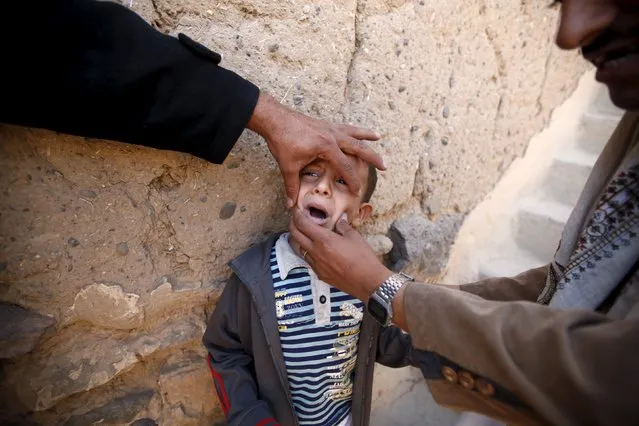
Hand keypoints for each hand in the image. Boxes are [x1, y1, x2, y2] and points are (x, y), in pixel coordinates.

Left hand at [247, 93, 383, 207]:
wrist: (275, 119)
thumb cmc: (282, 141)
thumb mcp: (287, 166)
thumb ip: (291, 186)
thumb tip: (291, 205)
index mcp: (326, 147)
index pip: (345, 167)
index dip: (352, 181)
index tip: (358, 191)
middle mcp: (333, 136)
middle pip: (358, 148)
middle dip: (372, 158)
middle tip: (384, 166)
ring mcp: (330, 128)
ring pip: (354, 133)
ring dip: (367, 136)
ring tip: (379, 137)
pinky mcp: (325, 124)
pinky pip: (344, 126)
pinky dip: (354, 128)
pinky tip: (358, 129)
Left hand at [289, 208, 391, 301]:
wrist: (367, 281)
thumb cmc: (363, 258)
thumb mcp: (354, 237)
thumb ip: (343, 226)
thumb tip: (340, 220)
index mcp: (324, 240)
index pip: (302, 224)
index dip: (297, 216)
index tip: (297, 210)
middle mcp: (316, 252)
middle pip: (295, 236)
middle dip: (293, 225)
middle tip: (296, 219)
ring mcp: (316, 265)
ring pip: (299, 249)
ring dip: (299, 239)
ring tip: (304, 233)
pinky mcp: (319, 274)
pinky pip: (308, 260)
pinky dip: (307, 252)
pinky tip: (315, 250)